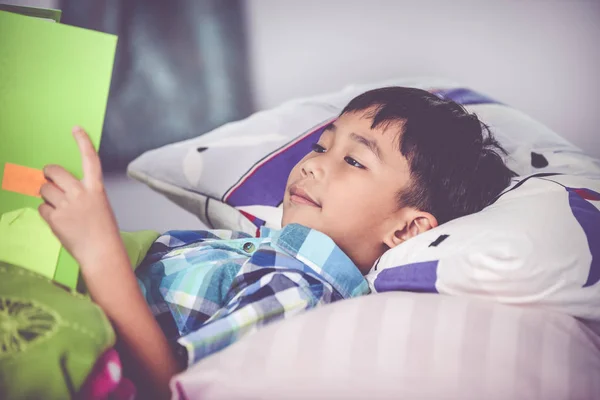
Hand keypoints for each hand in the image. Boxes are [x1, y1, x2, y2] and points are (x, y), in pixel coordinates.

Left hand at [39, 126, 121, 266]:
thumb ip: (83, 193)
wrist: (101, 252)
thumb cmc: (103, 231)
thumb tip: (60, 187)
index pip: (90, 159)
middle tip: (48, 179)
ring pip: (44, 189)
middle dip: (48, 174)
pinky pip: (42, 208)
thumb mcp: (99, 206)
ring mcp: (67, 205)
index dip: (83, 142)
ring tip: (58, 207)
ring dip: (47, 195)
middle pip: (54, 171)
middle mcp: (81, 193)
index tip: (76, 129)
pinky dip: (46, 212)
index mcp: (96, 189)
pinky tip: (58, 220)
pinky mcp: (55, 218)